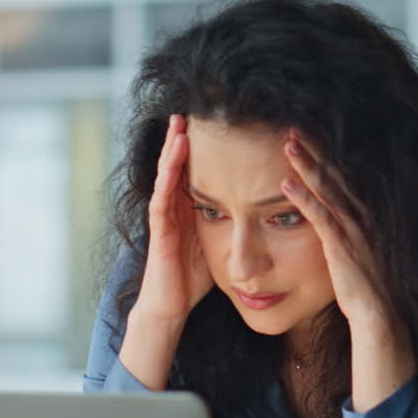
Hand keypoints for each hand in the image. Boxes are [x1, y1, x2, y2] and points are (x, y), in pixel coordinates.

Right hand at [133, 114, 214, 325]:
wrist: (171, 306)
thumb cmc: (193, 277)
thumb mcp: (217, 242)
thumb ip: (229, 221)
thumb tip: (258, 208)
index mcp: (187, 208)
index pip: (193, 170)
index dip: (199, 148)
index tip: (211, 123)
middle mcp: (173, 208)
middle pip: (176, 166)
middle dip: (181, 139)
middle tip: (190, 111)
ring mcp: (163, 218)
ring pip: (166, 177)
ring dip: (171, 152)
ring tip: (178, 126)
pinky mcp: (159, 232)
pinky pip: (161, 201)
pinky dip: (166, 180)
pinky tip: (172, 163)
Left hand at [281, 131, 415, 409]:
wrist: (378, 320)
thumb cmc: (360, 290)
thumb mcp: (346, 254)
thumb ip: (337, 233)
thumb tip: (325, 221)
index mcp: (359, 218)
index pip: (339, 178)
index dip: (321, 155)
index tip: (302, 134)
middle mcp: (359, 218)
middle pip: (334, 175)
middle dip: (314, 149)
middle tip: (291, 124)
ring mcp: (352, 231)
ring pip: (328, 190)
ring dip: (306, 165)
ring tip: (287, 142)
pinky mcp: (342, 248)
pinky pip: (321, 217)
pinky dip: (303, 198)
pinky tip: (286, 183)